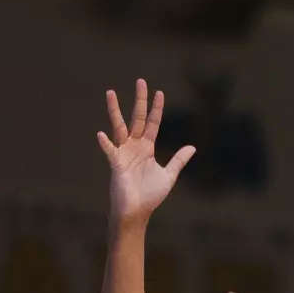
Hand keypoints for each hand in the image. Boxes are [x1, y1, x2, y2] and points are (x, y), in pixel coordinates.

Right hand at [95, 78, 193, 226]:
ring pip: (119, 127)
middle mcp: (134, 147)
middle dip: (140, 100)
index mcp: (146, 148)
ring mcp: (123, 153)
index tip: (159, 92)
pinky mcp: (116, 164)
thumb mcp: (169, 175)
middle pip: (137, 118)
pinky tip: (101, 134)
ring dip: (115, 110)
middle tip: (141, 81)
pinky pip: (110, 151)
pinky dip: (106, 144)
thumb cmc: (150, 195)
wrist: (137, 212)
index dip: (156, 108)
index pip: (152, 123)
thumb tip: (192, 147)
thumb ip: (178, 160)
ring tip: (111, 92)